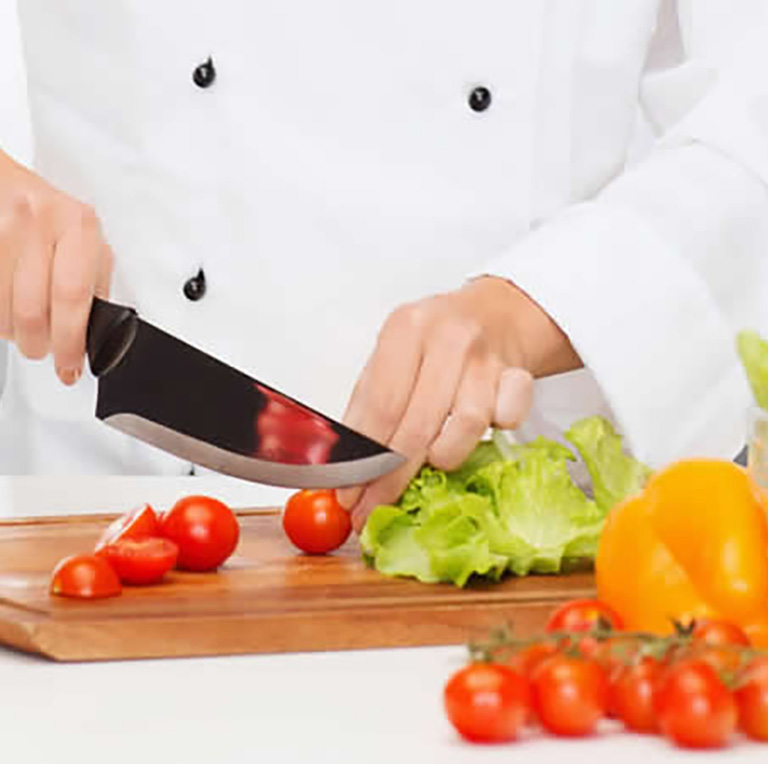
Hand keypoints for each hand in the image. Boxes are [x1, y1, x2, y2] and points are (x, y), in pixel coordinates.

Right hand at [0, 151, 113, 384]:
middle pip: (32, 309)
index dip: (70, 340)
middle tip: (42, 351)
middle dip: (38, 344)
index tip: (70, 366)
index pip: (73, 296)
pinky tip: (7, 310)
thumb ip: (94, 282)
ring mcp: (0, 227)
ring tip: (23, 328)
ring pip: (3, 310)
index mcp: (76, 225)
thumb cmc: (49, 213)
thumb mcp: (85, 240)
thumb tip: (99, 334)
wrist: (2, 182)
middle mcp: (37, 221)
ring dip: (13, 333)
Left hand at [338, 276, 581, 530]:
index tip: (350, 494)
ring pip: (465, 426)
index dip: (363, 460)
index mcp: (405, 328)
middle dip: (391, 480)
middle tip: (374, 509)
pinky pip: (507, 420)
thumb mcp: (390, 358)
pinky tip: (476, 432)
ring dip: (443, 458)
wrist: (493, 314)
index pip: (380, 407)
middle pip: (417, 425)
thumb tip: (341, 465)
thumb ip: (365, 406)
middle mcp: (447, 339)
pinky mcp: (519, 376)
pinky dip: (493, 432)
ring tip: (430, 463)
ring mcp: (486, 358)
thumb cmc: (434, 343)